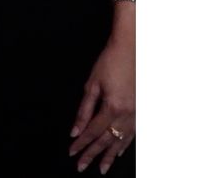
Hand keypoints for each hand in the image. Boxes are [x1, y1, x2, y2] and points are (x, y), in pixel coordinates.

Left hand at [67, 38, 134, 173]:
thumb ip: (84, 110)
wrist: (132, 48)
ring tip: (101, 168)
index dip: (81, 144)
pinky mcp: (142, 110)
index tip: (71, 153)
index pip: (92, 131)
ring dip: (110, 155)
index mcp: (112, 107)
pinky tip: (119, 152)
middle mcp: (127, 115)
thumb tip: (75, 131)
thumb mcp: (92, 84)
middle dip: (93, 154)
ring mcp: (137, 114)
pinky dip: (124, 145)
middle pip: (106, 140)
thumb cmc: (110, 62)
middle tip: (81, 167)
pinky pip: (133, 134)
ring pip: (121, 141)